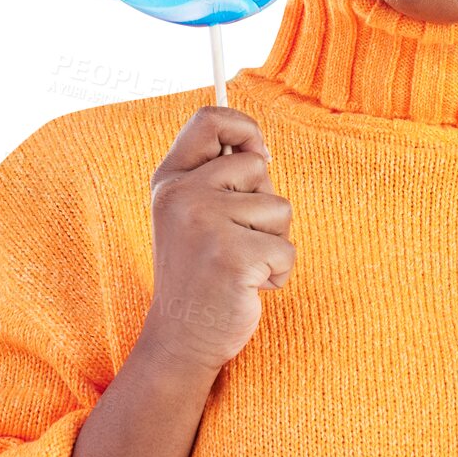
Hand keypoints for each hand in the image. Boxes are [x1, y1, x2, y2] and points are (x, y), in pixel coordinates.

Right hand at [137, 105, 294, 376]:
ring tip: (241, 265)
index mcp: (171, 179)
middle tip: (235, 239)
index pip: (210, 119)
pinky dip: (278, 272)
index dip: (244, 128)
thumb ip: (219, 177)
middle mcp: (182, 195)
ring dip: (273, 242)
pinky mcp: (232, 257)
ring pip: (279, 209)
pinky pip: (287, 249)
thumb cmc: (201, 272)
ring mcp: (205, 224)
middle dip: (263, 204)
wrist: (183, 337)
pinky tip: (248, 286)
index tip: (258, 155)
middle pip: (258, 165)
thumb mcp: (195, 214)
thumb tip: (262, 146)